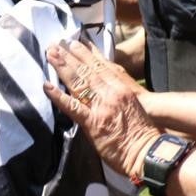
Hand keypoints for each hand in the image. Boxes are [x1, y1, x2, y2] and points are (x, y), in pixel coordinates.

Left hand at [43, 40, 159, 179]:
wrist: (149, 152)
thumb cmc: (143, 133)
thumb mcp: (132, 106)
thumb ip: (117, 96)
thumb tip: (103, 90)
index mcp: (121, 88)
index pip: (100, 67)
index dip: (86, 54)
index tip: (75, 43)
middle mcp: (111, 93)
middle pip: (87, 71)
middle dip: (70, 56)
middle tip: (55, 44)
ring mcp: (101, 107)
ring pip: (79, 82)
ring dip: (62, 67)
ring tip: (50, 55)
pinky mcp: (93, 122)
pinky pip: (72, 106)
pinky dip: (58, 96)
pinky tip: (47, 86)